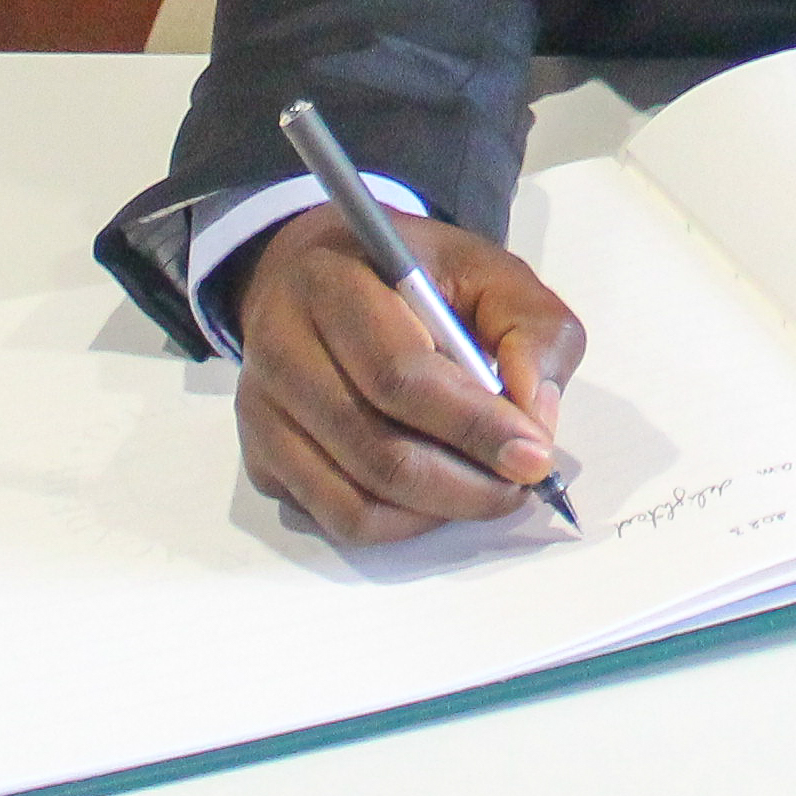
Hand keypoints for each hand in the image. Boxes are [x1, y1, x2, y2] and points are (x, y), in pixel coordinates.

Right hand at [231, 208, 584, 545]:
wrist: (321, 272)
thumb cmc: (413, 275)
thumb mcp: (487, 270)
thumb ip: (531, 330)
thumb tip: (534, 417)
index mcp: (332, 284)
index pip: (399, 376)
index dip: (473, 425)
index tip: (534, 455)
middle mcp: (279, 350)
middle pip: (378, 451)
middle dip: (466, 484)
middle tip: (520, 485)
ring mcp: (261, 412)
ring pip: (356, 500)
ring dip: (438, 511)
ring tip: (486, 489)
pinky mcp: (261, 459)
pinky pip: (335, 518)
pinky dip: (400, 524)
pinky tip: (435, 494)